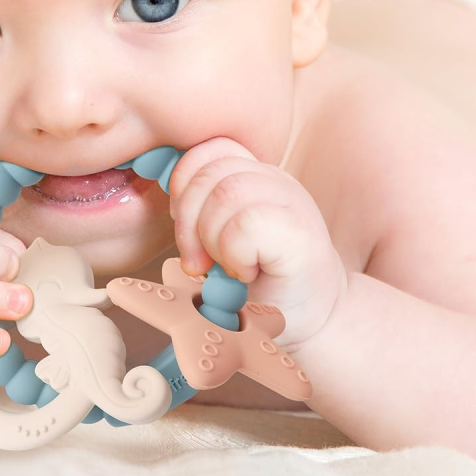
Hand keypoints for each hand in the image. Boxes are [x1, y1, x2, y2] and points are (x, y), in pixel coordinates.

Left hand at [168, 137, 348, 353]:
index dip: (184, 184)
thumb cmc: (261, 287)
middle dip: (188, 220)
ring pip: (226, 193)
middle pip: (209, 170)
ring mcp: (293, 204)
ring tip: (225, 269)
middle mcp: (276, 182)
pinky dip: (234, 255)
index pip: (208, 150)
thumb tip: (161, 193)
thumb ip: (200, 211)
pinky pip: (246, 225)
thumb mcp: (221, 239)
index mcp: (255, 177)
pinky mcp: (302, 234)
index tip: (188, 230)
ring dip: (211, 239)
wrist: (314, 326)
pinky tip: (246, 273)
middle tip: (198, 262)